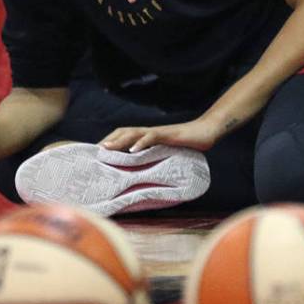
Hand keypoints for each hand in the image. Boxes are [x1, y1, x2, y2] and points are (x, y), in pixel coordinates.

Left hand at [100, 119, 223, 152]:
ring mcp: (159, 132)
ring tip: (107, 148)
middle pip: (125, 131)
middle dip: (110, 140)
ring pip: (135, 132)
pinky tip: (133, 149)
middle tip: (96, 151)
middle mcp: (150, 131)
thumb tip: (147, 172)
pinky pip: (152, 136)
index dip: (111, 140)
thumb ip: (157, 157)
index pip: (125, 134)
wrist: (207, 131)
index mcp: (149, 136)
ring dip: (119, 140)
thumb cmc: (189, 143)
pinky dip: (141, 142)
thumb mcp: (169, 152)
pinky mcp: (169, 134)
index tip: (98, 152)